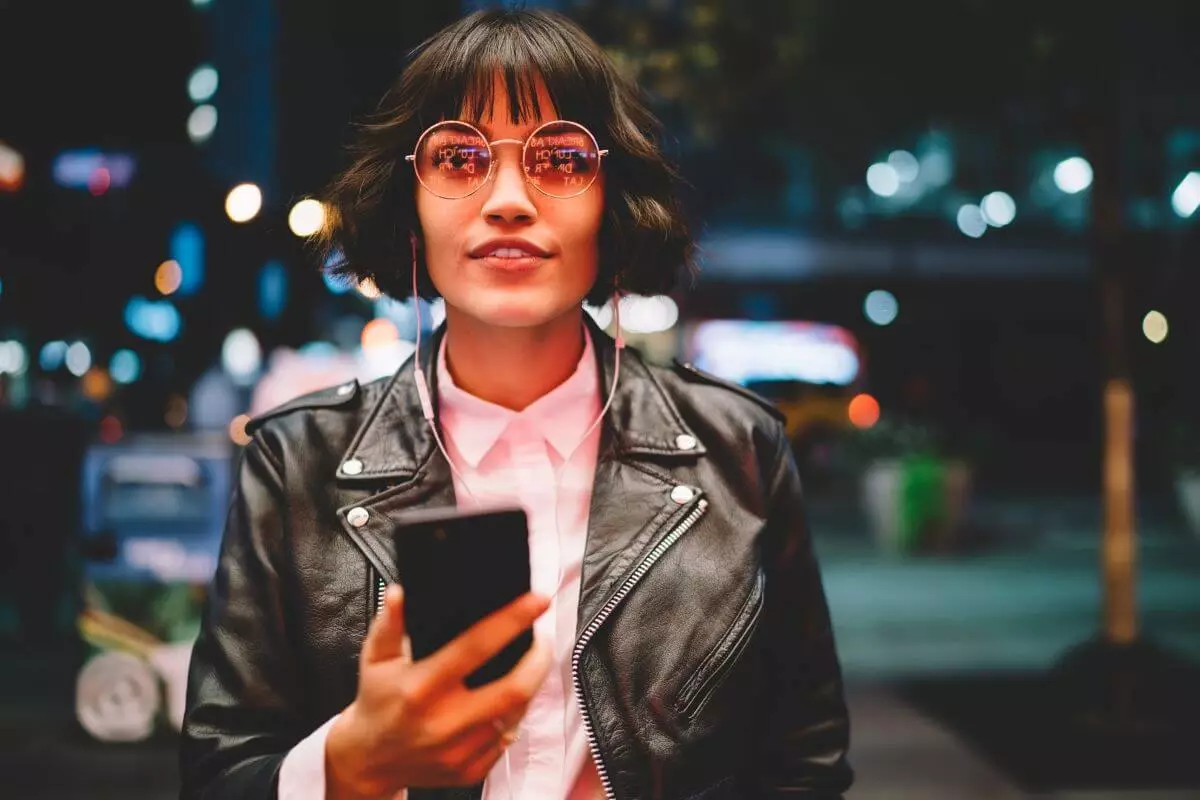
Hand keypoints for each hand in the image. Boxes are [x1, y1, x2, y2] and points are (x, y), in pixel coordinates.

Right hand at [326, 585, 551, 798]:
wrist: (369, 760)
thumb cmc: (377, 702)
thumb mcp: (376, 658)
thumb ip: (390, 624)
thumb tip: (401, 593)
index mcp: (421, 688)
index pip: (477, 647)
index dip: (512, 620)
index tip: (536, 601)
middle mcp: (443, 722)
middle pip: (514, 688)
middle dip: (538, 659)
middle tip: (541, 639)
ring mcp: (459, 751)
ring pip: (515, 714)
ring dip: (528, 686)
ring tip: (526, 665)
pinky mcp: (469, 771)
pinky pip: (506, 740)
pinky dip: (512, 716)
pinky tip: (505, 701)